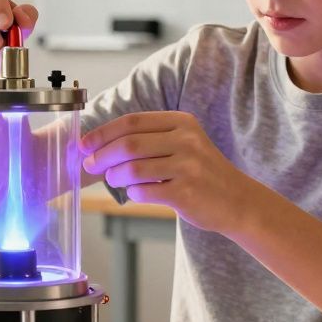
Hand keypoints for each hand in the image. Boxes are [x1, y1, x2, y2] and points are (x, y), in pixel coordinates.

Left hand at [79, 111, 262, 234]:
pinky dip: (132, 193)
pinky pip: (144, 191)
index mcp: (181, 122)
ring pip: (133, 168)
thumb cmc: (202, 172)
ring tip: (113, 180)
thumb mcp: (184, 143)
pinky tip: (136, 193)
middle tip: (90, 166)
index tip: (84, 144)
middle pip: (129, 143)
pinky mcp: (186, 192)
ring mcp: (188, 166)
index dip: (103, 132)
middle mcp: (186, 140)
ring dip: (115, 176)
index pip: (132, 121)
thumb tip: (100, 144)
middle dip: (102, 155)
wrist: (237, 200)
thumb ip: (149, 139)